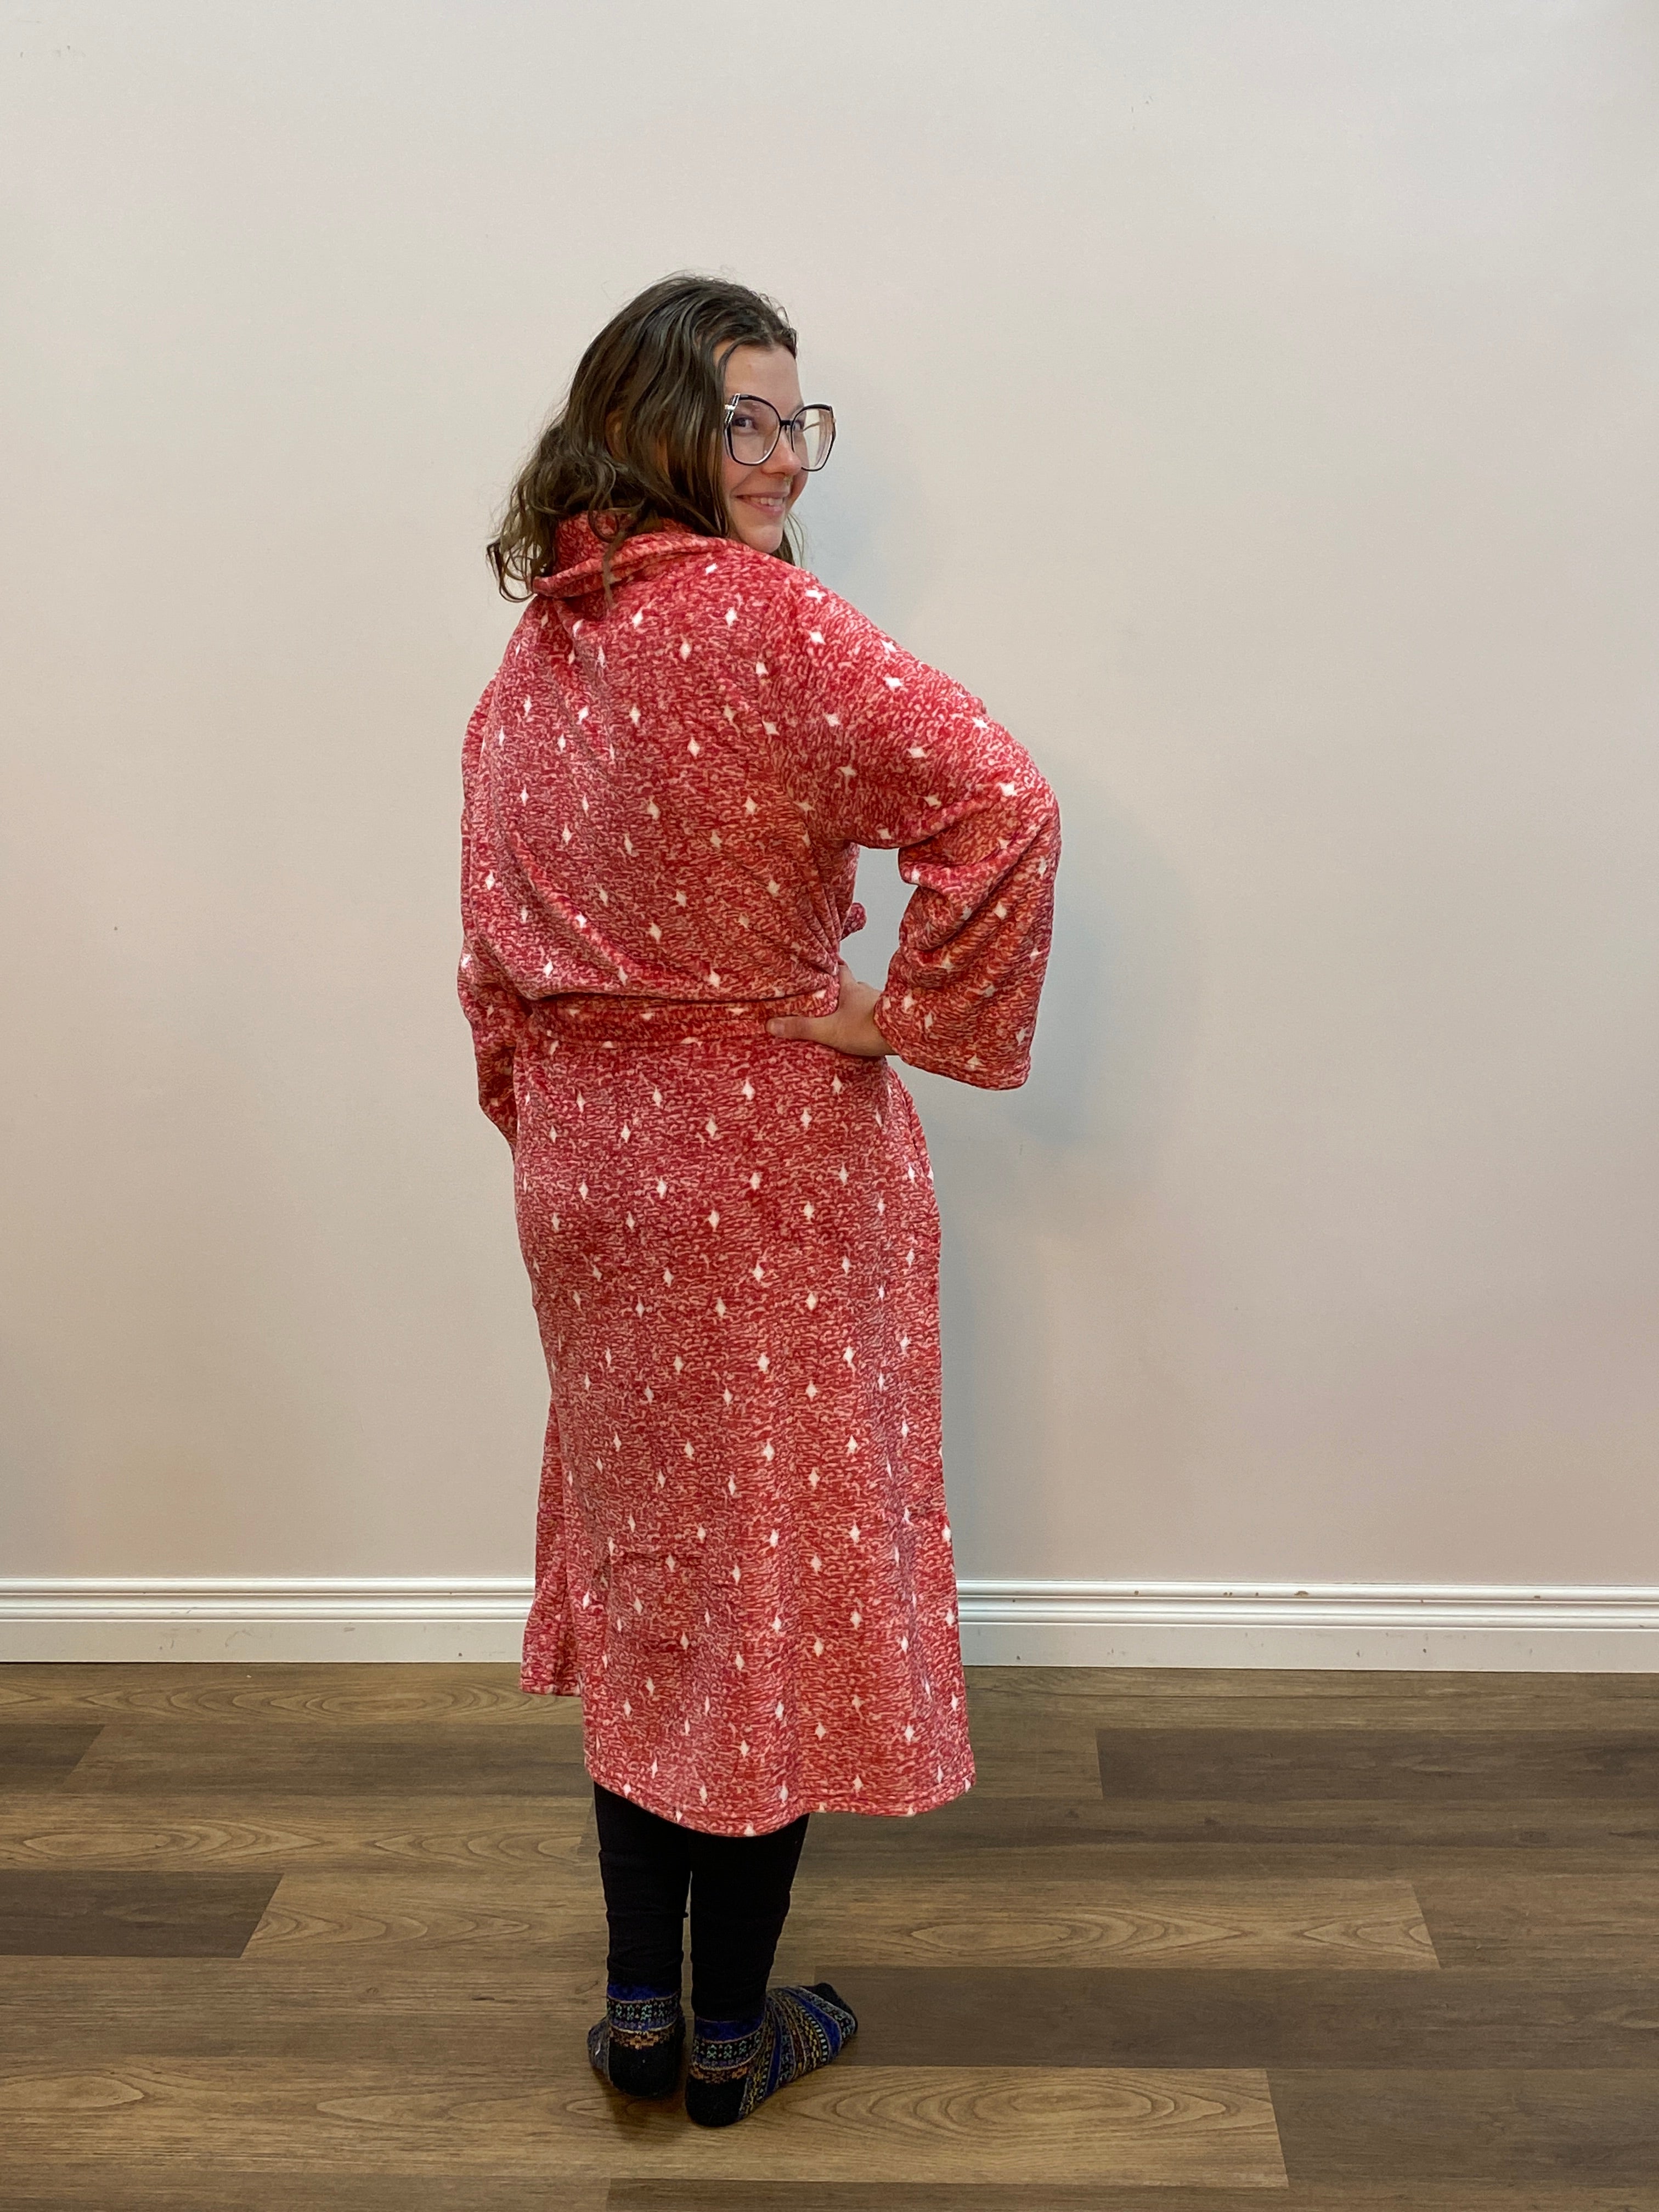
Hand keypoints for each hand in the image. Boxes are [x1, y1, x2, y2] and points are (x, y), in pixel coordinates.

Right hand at [767, 961, 895, 1058]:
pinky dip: (866, 1019)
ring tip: (841, 1016)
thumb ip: (802, 1027)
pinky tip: (862, 1030)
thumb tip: (772, 1024)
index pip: (837, 968)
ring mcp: (879, 1004)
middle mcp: (865, 992)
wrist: (905, 1035)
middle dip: (838, 989)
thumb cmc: (870, 1028)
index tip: (821, 960)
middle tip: (826, 995)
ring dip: (853, 1006)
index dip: (828, 964)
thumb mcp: (829, 1029)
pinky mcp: (890, 1018)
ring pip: (862, 1000)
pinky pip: (874, 1014)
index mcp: (849, 988)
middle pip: (849, 984)